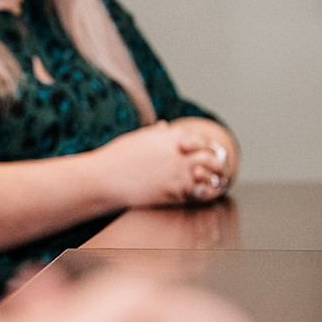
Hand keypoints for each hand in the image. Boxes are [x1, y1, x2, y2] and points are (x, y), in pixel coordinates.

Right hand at [95, 121, 235, 207]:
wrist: (104, 179)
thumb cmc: (115, 158)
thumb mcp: (136, 138)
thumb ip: (156, 134)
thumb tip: (165, 128)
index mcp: (170, 137)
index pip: (202, 138)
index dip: (208, 145)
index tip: (208, 151)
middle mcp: (178, 153)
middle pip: (213, 156)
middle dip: (217, 162)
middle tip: (216, 168)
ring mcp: (179, 173)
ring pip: (210, 175)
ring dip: (213, 179)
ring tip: (211, 182)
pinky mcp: (175, 192)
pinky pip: (199, 193)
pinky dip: (202, 193)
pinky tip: (197, 193)